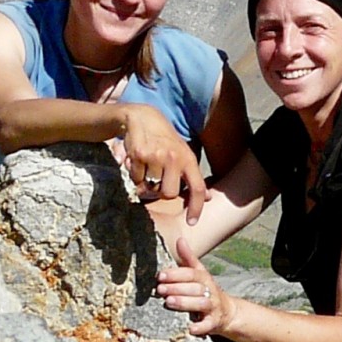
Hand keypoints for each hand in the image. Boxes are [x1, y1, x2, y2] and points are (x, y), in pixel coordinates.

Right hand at [121, 104, 209, 223]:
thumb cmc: (165, 140)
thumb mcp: (183, 154)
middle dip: (160, 192)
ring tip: (147, 168)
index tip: (192, 223)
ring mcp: (156, 156)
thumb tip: (207, 198)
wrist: (142, 118)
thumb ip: (193, 176)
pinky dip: (134, 175)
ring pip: (149, 188)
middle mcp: (174, 158)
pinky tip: (137, 162)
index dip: (196, 207)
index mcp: (188, 159)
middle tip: (156, 181)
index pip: (197, 188)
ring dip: (145, 183)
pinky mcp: (138, 155)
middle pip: (168, 193)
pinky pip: (135, 178)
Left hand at [156, 237, 228, 335]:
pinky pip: (208, 325)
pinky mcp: (213, 322)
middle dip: (176, 287)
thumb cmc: (205, 291)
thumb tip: (180, 239)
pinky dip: (200, 327)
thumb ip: (188, 259)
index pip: (191, 273)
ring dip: (185, 302)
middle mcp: (210, 291)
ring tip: (169, 302)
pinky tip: (190, 328)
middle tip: (159, 289)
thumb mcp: (199, 274)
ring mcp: (213, 307)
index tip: (160, 275)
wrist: (226, 312)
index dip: (176, 274)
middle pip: (195, 287)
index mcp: (204, 278)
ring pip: (201, 303)